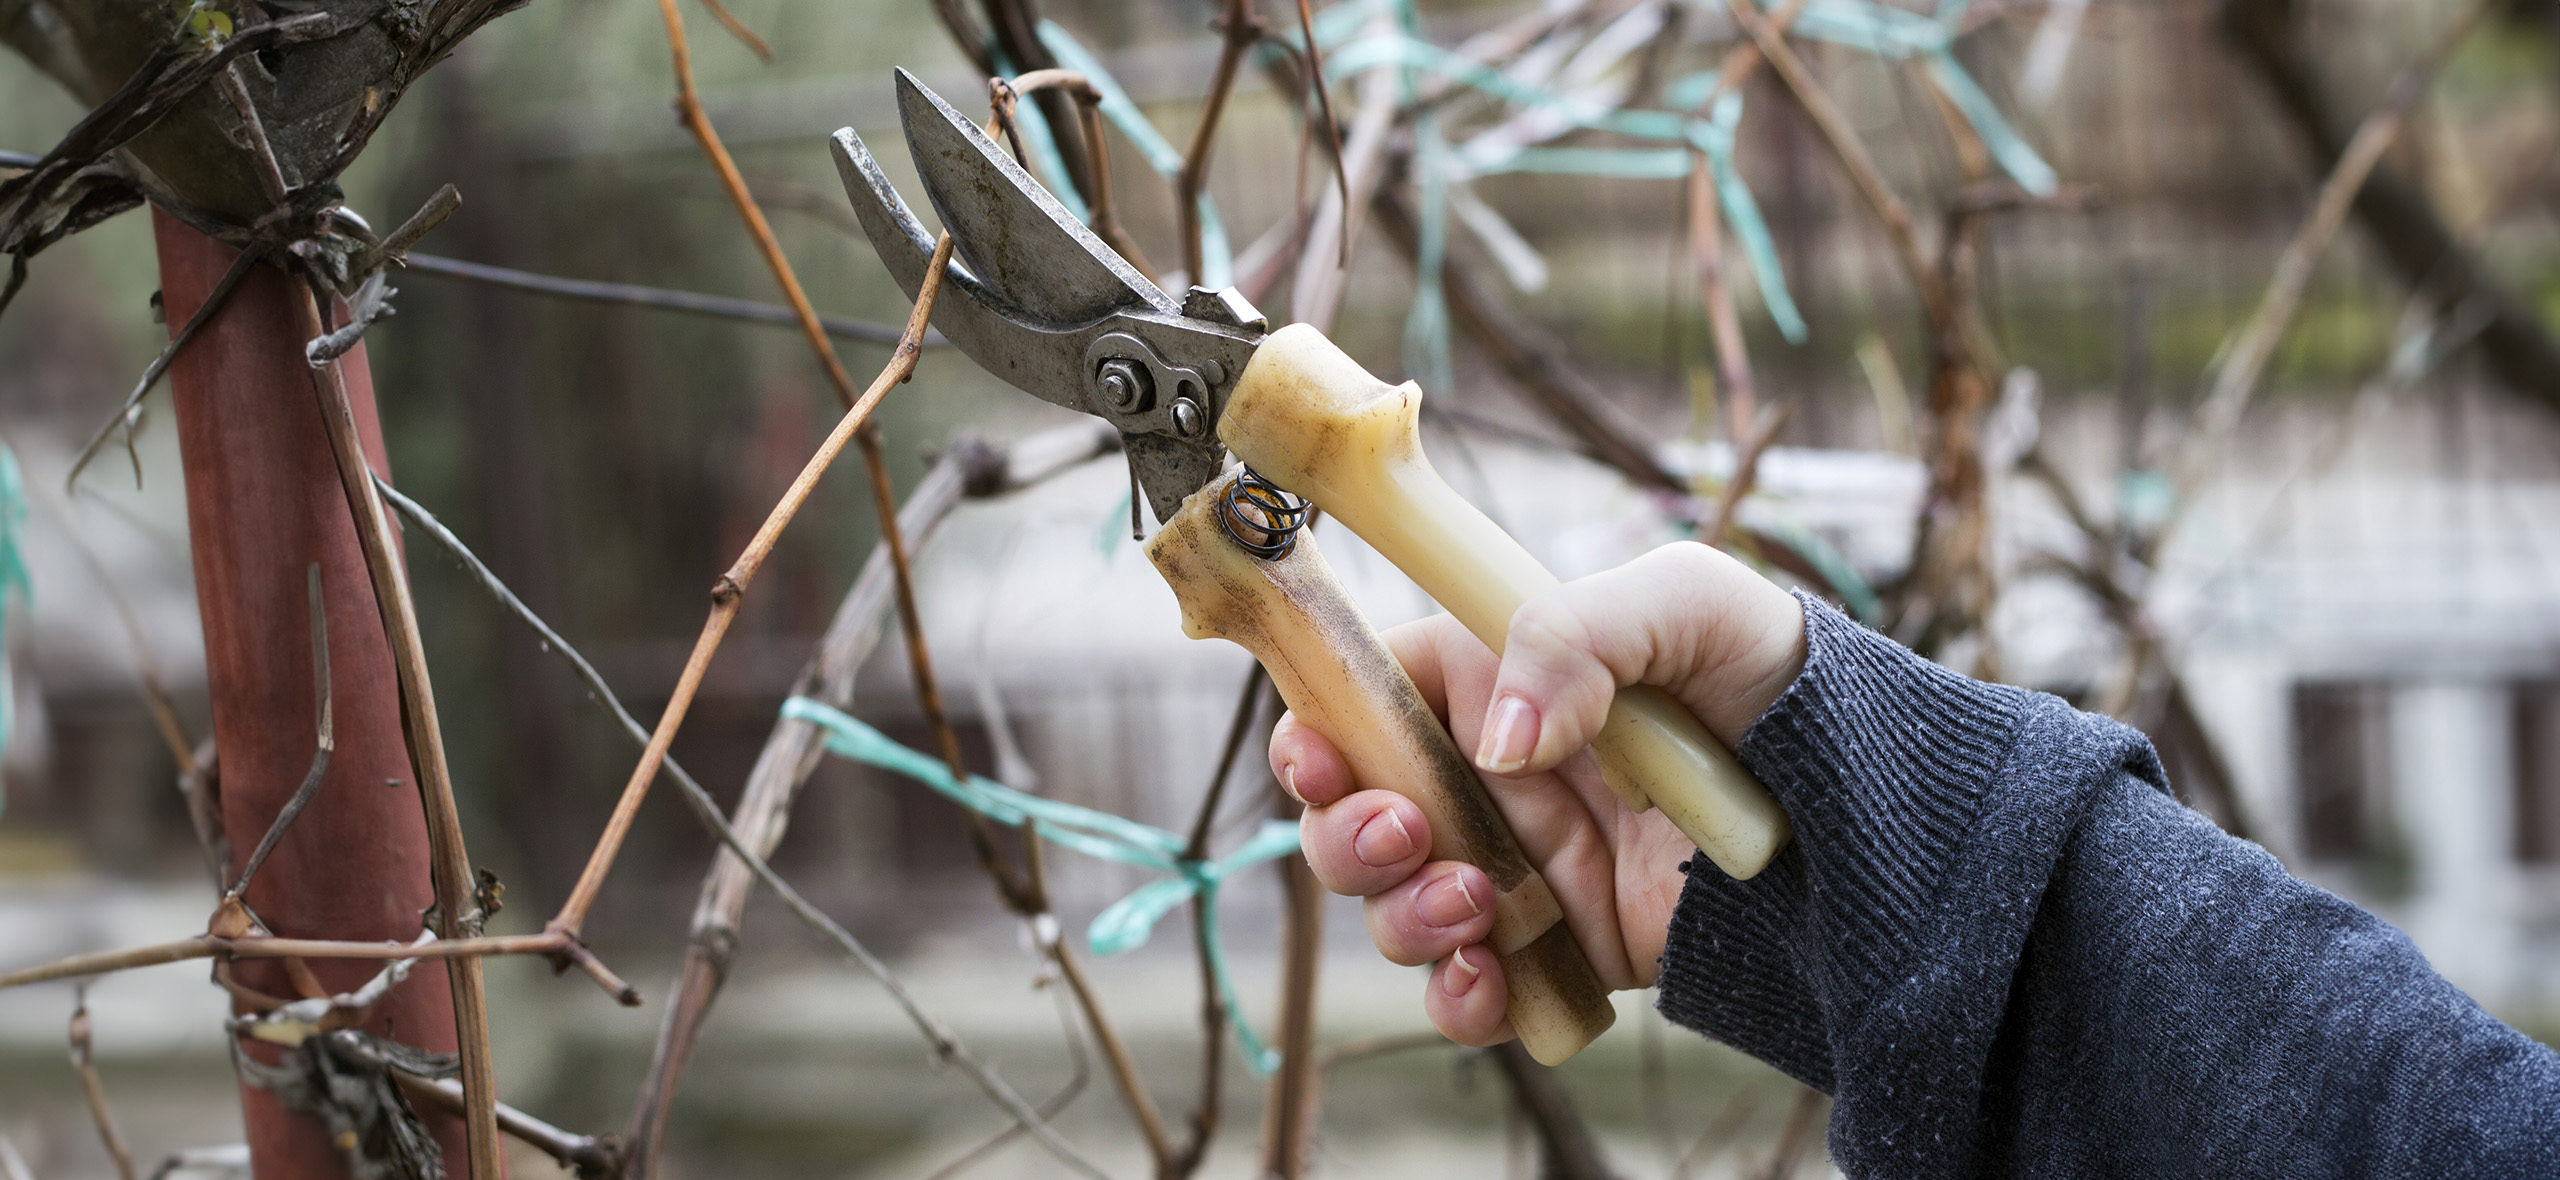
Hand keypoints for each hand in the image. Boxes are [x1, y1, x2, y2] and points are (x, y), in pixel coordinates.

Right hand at [1269, 542, 1805, 1046]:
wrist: (1855, 802)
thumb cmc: (1766, 672)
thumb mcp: (1682, 604)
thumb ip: (1572, 640)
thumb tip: (1494, 746)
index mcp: (1488, 678)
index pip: (1359, 697)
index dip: (1315, 730)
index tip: (1319, 760)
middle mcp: (1482, 774)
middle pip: (1348, 814)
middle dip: (1345, 837)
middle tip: (1409, 835)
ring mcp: (1511, 866)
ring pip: (1391, 909)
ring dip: (1403, 916)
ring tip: (1477, 904)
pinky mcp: (1554, 949)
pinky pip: (1466, 992)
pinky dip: (1456, 998)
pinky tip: (1488, 979)